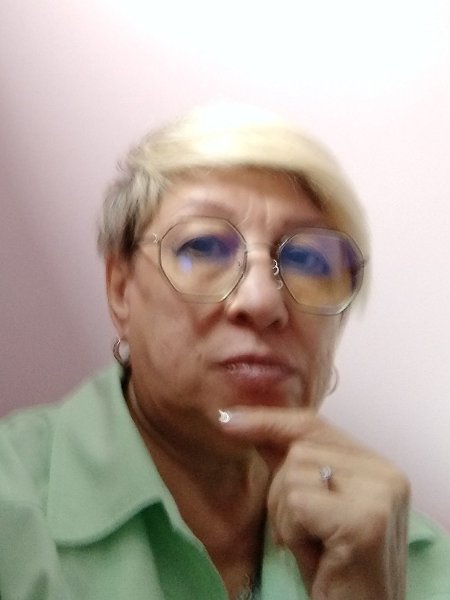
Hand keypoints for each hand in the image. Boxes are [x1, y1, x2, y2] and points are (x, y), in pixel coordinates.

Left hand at [219, 407, 409, 599]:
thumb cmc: (333, 570)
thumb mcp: (313, 507)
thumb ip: (291, 465)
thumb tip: (239, 422)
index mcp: (378, 466)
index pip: (314, 425)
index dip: (269, 420)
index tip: (227, 419)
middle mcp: (387, 472)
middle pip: (298, 450)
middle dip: (283, 494)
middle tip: (309, 537)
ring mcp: (381, 493)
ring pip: (293, 474)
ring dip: (288, 519)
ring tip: (316, 549)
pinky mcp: (366, 519)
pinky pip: (297, 503)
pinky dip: (294, 533)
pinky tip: (319, 559)